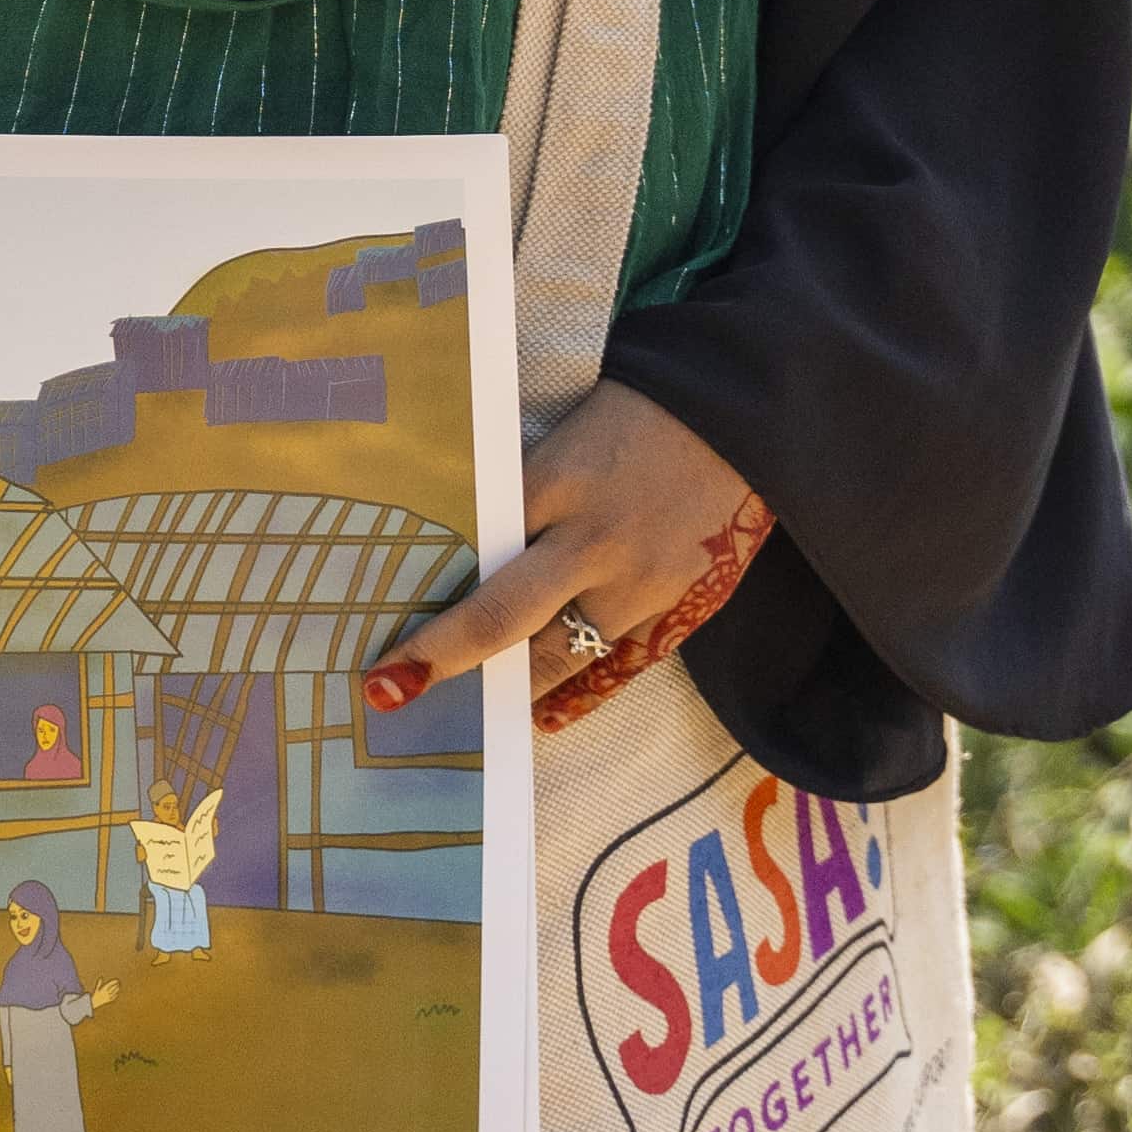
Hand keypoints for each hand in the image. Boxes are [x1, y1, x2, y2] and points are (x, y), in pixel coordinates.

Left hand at [360, 381, 772, 727]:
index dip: (427, 588)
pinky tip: (544, 715)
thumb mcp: (569, 438)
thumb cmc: (645, 416)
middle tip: (390, 689)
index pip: (474, 546)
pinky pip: (620, 665)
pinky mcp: (680, 605)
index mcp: (557, 481)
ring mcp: (640, 581)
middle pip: (504, 614)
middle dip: (444, 655)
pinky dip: (579, 693)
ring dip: (511, 683)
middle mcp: (593, 539)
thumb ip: (524, 490)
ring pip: (561, 652)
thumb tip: (468, 543)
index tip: (381, 618)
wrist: (750, 417)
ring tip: (468, 708)